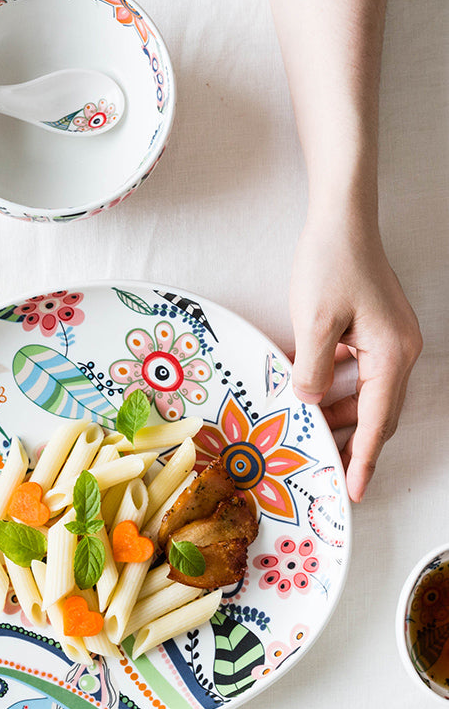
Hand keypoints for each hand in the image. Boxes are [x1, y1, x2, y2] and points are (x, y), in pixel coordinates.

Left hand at [288, 213, 421, 502]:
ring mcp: (391, 340)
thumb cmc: (331, 263)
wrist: (341, 218)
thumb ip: (313, 369)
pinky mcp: (376, 331)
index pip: (376, 421)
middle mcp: (400, 351)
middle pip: (378, 414)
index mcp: (391, 354)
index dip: (362, 459)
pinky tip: (308, 393)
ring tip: (312, 436)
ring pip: (367, 396)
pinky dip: (337, 389)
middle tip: (327, 472)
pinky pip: (360, 373)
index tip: (353, 490)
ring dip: (341, 417)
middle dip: (353, 445)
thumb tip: (310, 402)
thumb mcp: (313, 321)